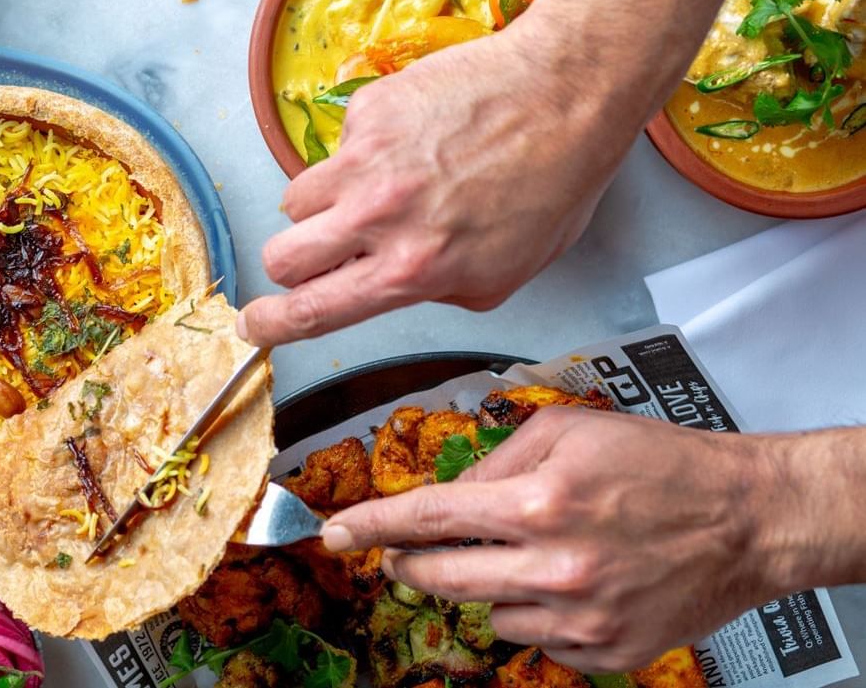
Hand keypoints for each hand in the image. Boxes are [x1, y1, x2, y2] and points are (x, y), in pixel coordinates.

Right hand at [238, 16, 635, 346]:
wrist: (565, 94)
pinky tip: (413, 145)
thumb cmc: (552, 184)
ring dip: (323, 208)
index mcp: (411, 269)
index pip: (311, 311)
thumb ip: (434, 290)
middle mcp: (378, 216)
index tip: (253, 325)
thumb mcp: (502, 275)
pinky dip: (363, 154)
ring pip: (296, 200)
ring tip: (376, 193)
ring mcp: (366, 159)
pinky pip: (337, 148)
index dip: (271, 325)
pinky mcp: (368, 111)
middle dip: (291, 264)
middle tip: (318, 254)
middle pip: (281, 257)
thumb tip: (390, 286)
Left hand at [319, 408, 782, 672]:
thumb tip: (447, 496)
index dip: (372, 526)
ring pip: (487, 613)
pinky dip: (536, 614)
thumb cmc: (663, 464)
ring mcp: (581, 616)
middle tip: (402, 552)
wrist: (749, 518)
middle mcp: (554, 565)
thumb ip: (496, 461)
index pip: (429, 517)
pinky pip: (537, 640)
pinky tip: (568, 584)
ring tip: (528, 555)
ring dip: (485, 586)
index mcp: (539, 502)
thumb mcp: (570, 433)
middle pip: (441, 576)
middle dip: (409, 563)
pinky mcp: (606, 650)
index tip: (334, 534)